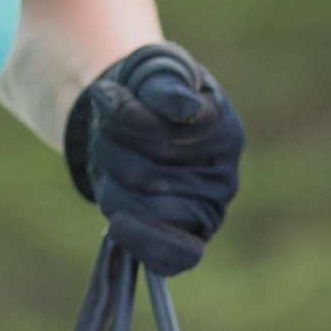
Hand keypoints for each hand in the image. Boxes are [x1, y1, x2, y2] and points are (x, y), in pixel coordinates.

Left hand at [64, 43, 243, 277]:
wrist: (141, 120)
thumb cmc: (151, 92)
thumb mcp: (156, 70)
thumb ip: (165, 85)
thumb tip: (182, 109)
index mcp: (224, 131)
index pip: (166, 134)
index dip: (126, 118)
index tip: (107, 95)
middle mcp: (223, 178)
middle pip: (145, 175)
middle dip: (110, 149)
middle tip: (105, 130)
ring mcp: (207, 214)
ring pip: (142, 212)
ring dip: (110, 185)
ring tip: (112, 163)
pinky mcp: (188, 241)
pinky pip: (173, 259)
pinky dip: (140, 242)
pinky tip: (119, 222)